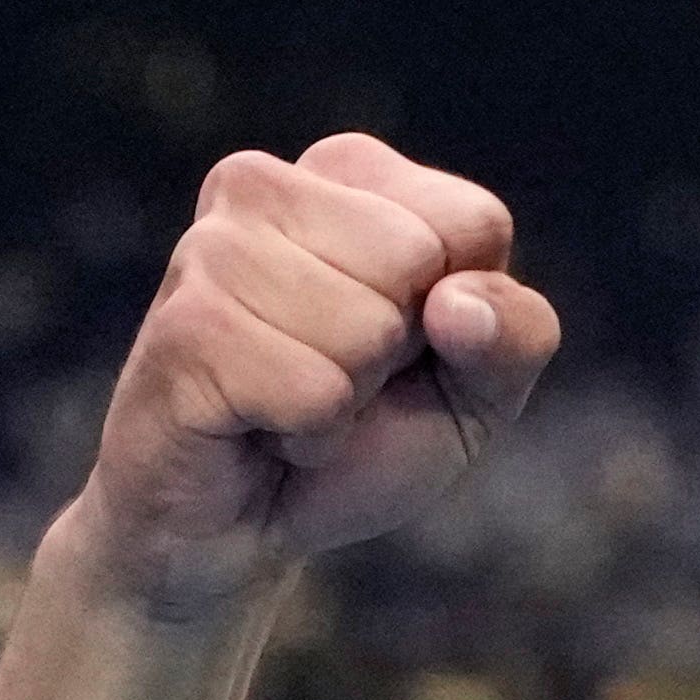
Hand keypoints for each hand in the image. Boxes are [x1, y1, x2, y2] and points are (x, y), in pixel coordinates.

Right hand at [71, 136, 561, 614]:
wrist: (239, 528)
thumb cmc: (363, 439)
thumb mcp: (480, 389)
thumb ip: (517, 334)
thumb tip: (458, 304)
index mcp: (345, 171)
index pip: (473, 222)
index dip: (463, 313)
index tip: (404, 343)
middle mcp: (263, 187)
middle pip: (416, 260)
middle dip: (397, 352)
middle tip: (335, 378)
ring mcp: (209, 249)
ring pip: (363, 327)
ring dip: (346, 398)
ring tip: (290, 401)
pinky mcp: (182, 327)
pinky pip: (311, 391)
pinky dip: (307, 432)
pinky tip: (256, 426)